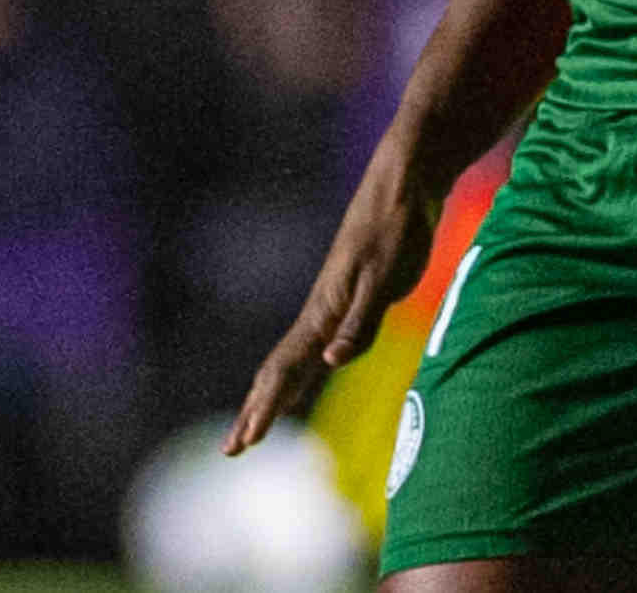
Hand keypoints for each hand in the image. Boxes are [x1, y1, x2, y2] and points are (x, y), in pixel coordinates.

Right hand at [226, 145, 439, 455]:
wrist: (405, 186)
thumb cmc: (396, 228)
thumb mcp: (384, 277)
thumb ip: (360, 321)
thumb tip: (330, 361)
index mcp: (323, 312)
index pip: (284, 369)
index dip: (264, 408)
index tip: (244, 442)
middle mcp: (321, 313)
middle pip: (278, 371)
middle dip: (254, 412)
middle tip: (230, 450)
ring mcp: (333, 306)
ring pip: (294, 361)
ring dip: (273, 396)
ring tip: (255, 426)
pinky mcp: (352, 299)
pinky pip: (317, 348)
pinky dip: (303, 374)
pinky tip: (309, 378)